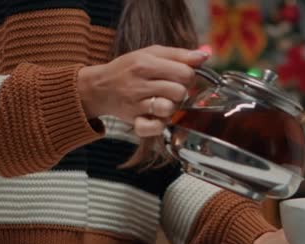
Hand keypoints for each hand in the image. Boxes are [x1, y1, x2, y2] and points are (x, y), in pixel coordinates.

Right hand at [77, 45, 208, 136]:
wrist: (100, 86)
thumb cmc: (129, 68)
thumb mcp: (151, 53)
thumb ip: (179, 54)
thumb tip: (204, 56)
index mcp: (145, 63)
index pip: (185, 72)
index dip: (189, 76)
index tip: (181, 77)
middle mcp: (139, 83)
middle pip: (180, 92)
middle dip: (181, 92)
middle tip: (171, 90)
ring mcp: (135, 104)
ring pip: (169, 109)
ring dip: (172, 107)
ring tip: (164, 102)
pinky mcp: (133, 121)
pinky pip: (154, 128)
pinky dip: (159, 125)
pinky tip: (157, 117)